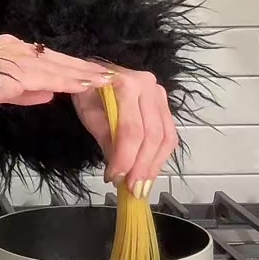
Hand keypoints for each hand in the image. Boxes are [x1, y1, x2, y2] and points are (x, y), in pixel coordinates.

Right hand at [0, 35, 114, 112]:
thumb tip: (49, 95)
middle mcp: (14, 47)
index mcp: (8, 49)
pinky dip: (67, 81)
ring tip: (106, 79)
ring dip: (82, 73)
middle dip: (83, 67)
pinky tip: (85, 86)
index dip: (70, 65)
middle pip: (56, 59)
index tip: (91, 71)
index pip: (46, 58)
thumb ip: (21, 92)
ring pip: (56, 66)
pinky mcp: (12, 73)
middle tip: (109, 74)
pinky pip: (46, 78)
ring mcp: (13, 58)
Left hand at [71, 70, 178, 187]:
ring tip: (142, 185)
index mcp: (126, 85)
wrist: (98, 70)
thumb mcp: (89, 113)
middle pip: (152, 135)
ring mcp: (160, 93)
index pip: (131, 129)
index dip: (125, 157)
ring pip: (166, 137)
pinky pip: (169, 134)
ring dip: (155, 165)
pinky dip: (160, 155)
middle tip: (133, 188)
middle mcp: (149, 86)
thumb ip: (106, 140)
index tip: (116, 178)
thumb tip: (120, 171)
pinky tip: (149, 170)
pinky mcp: (165, 103)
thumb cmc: (89, 91)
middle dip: (142, 166)